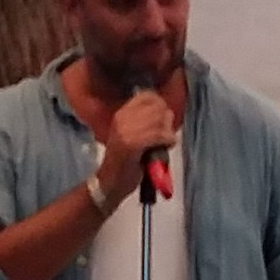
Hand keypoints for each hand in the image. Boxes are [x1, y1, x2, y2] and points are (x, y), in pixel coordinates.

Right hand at [93, 89, 178, 207]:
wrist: (111, 183)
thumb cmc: (124, 161)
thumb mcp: (130, 134)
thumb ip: (145, 121)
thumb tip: (166, 110)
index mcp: (121, 114)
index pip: (147, 96)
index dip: (161, 105)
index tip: (163, 119)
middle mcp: (122, 119)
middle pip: (157, 107)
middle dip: (167, 120)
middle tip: (165, 134)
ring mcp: (125, 131)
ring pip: (160, 121)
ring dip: (168, 132)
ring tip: (165, 142)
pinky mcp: (132, 144)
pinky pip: (159, 135)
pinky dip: (168, 141)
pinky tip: (166, 147)